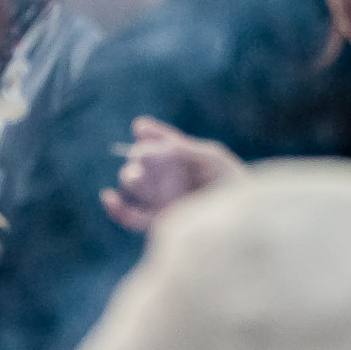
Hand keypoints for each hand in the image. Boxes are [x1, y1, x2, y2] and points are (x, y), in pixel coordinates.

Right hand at [102, 118, 244, 232]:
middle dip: (140, 158)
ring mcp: (161, 199)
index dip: (150, 134)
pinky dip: (116, 208)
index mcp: (183, 159)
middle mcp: (168, 177)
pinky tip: (109, 197)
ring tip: (142, 177)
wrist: (242, 222)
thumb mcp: (211, 158)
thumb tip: (144, 140)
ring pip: (132, 184)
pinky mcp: (157, 222)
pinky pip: (129, 217)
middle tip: (145, 157)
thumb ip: (181, 148)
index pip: (160, 142)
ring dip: (135, 178)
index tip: (140, 127)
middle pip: (140, 161)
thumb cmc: (231, 187)